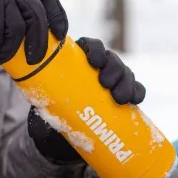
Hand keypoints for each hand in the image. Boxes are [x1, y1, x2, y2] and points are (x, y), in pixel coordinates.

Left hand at [29, 37, 145, 162]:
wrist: (67, 131)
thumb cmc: (54, 113)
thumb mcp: (45, 111)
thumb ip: (41, 114)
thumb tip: (40, 128)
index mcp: (78, 61)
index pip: (90, 46)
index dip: (95, 49)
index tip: (94, 62)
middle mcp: (97, 67)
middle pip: (111, 58)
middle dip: (113, 68)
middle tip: (106, 84)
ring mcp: (113, 80)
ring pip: (125, 73)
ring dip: (126, 82)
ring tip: (119, 99)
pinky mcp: (123, 94)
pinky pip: (136, 89)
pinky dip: (137, 93)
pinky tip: (134, 101)